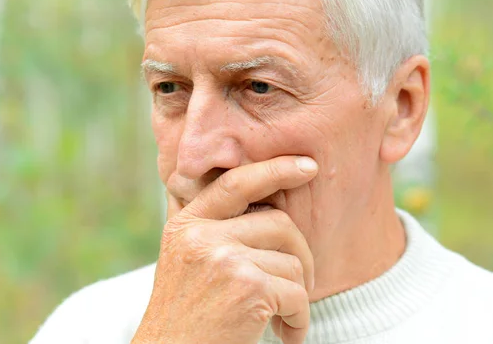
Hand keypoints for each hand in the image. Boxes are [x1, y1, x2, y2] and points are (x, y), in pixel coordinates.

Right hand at [132, 156, 317, 343]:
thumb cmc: (184, 317)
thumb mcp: (184, 260)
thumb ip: (207, 227)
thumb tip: (249, 195)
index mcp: (187, 225)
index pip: (235, 183)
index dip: (274, 169)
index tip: (307, 166)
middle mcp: (202, 235)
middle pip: (279, 223)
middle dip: (301, 255)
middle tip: (303, 284)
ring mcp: (223, 259)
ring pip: (292, 262)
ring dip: (298, 296)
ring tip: (284, 319)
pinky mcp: (247, 288)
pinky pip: (297, 294)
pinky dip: (300, 319)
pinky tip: (286, 334)